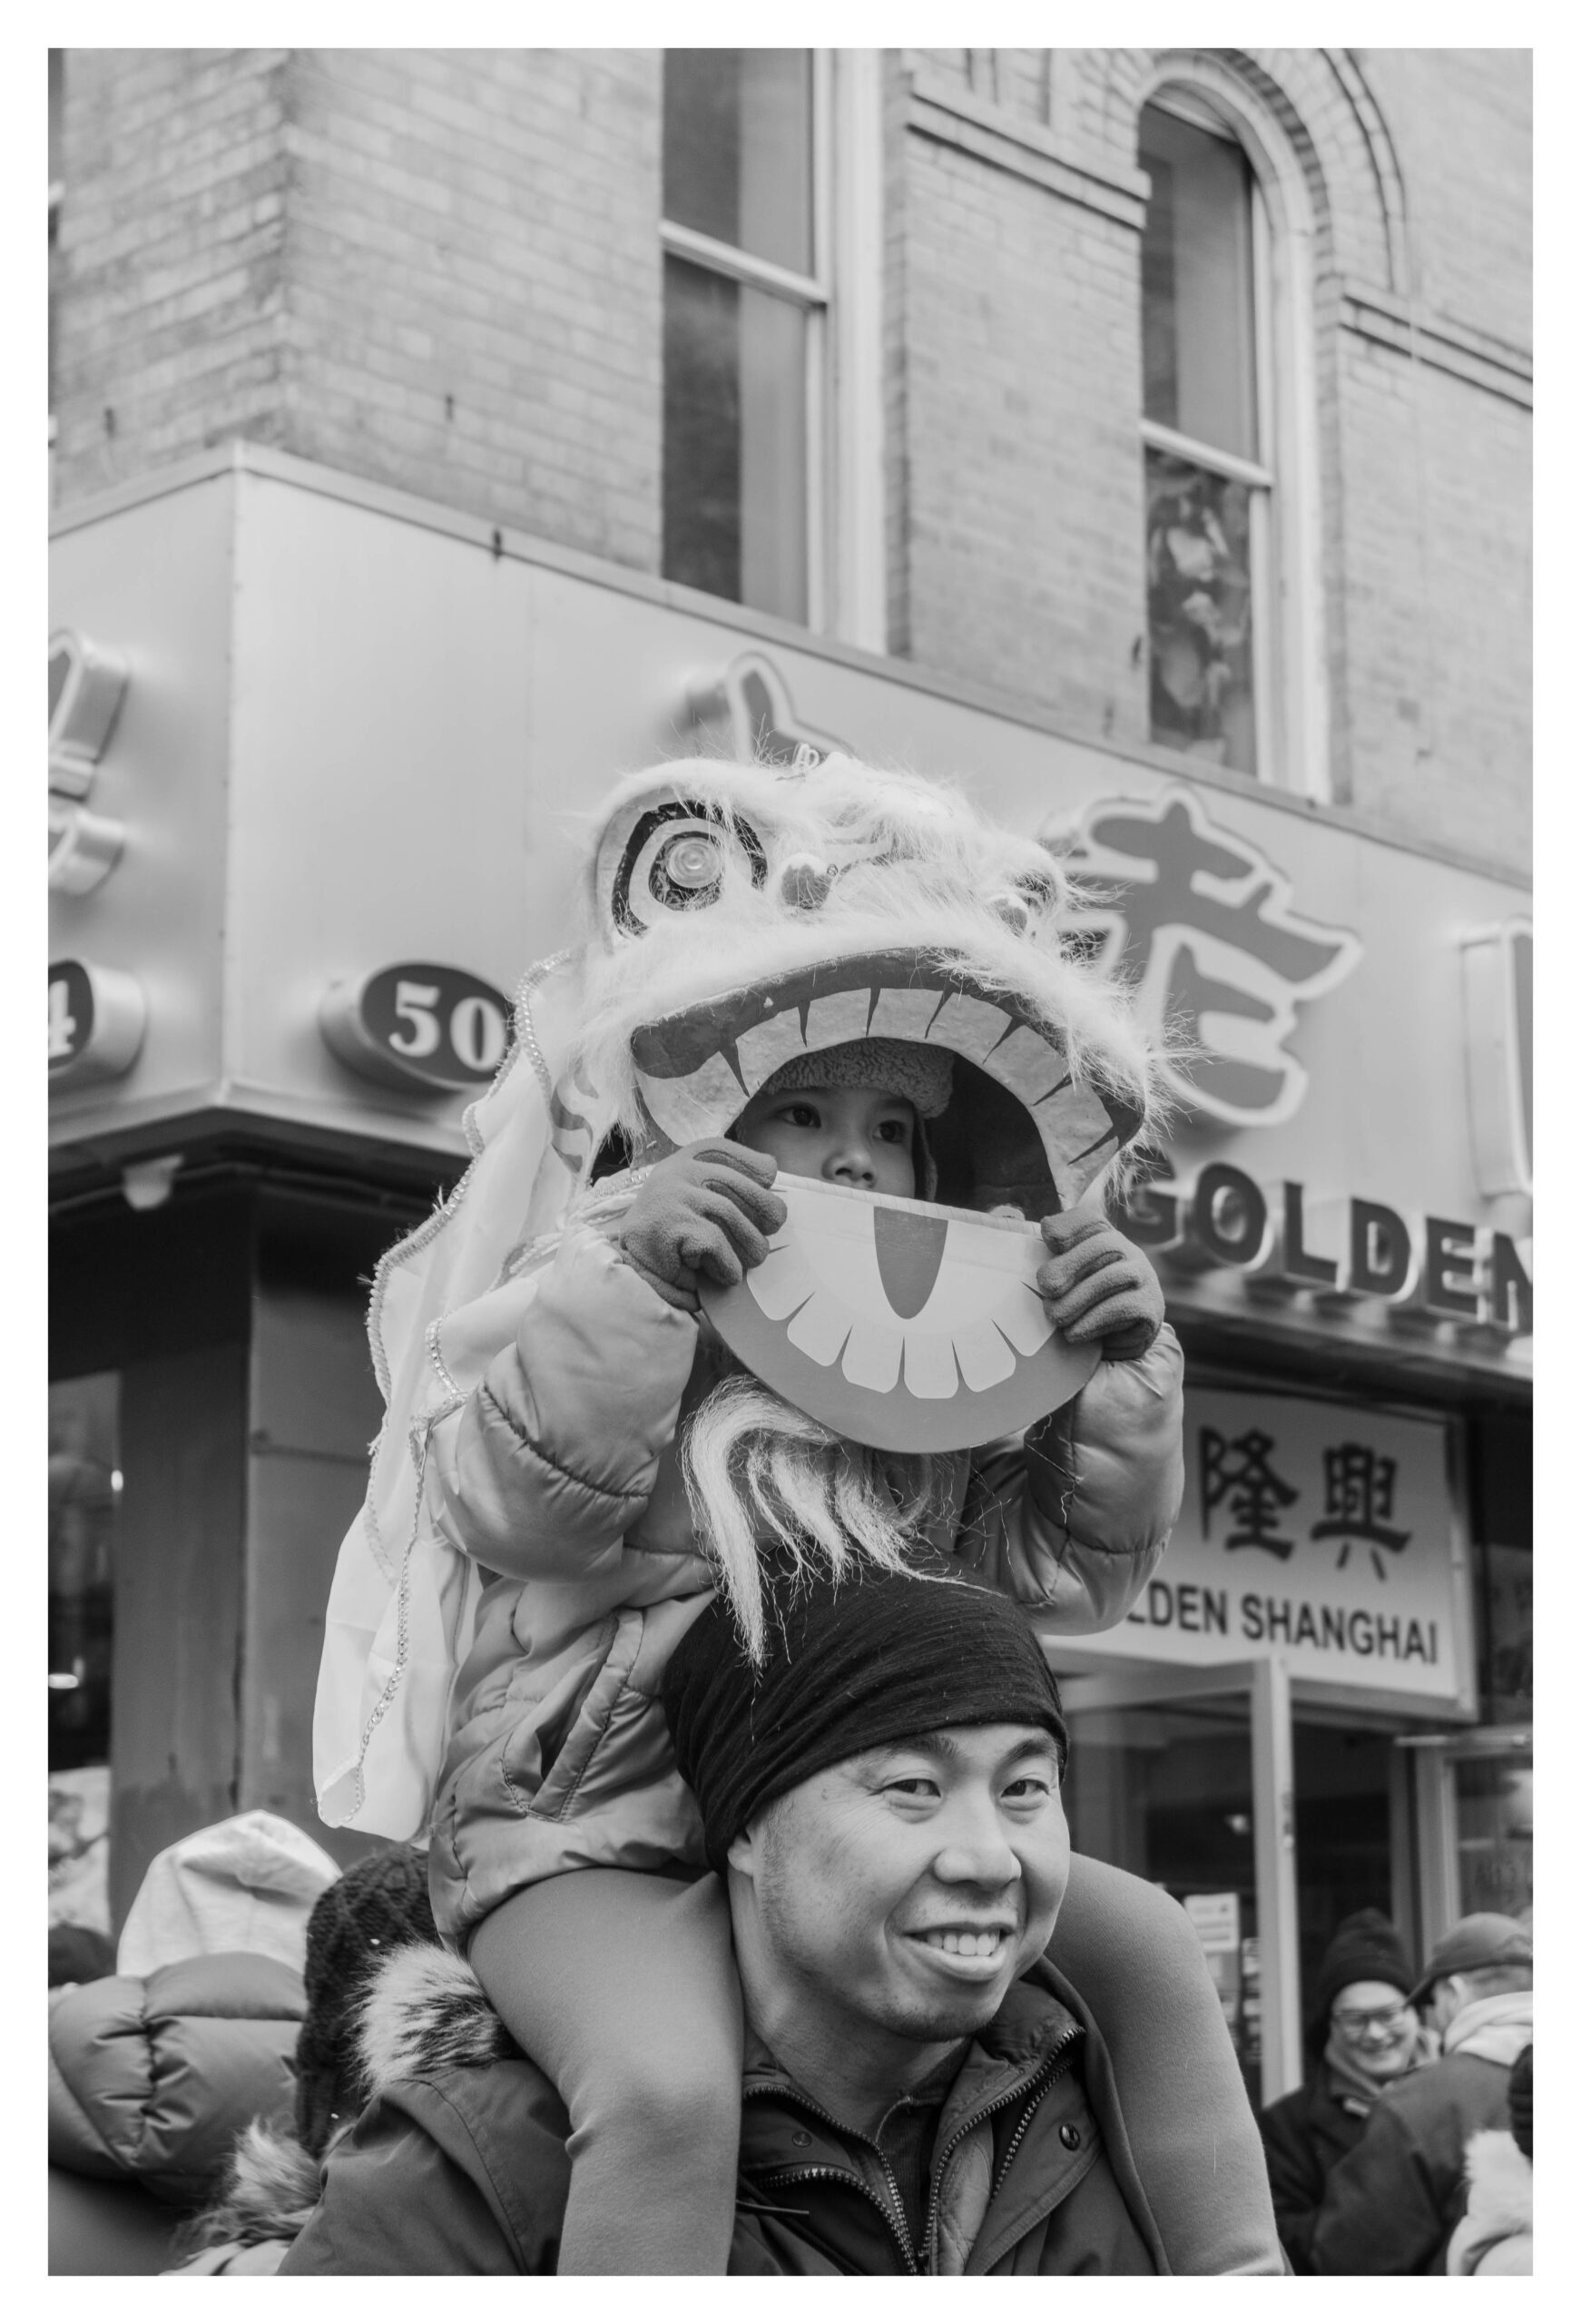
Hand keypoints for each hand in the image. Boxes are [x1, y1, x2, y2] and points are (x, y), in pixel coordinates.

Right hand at [620, 1140, 786, 1305]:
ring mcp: (671, 1195)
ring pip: (731, 1215)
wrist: (626, 1277)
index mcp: (679, 1162)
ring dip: (749, 1246)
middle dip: (765, 1211)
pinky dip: (727, 1265)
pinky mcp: (668, 1225)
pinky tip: (722, 1274)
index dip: (751, 1162)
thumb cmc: (669, 1243)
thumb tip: (771, 1170)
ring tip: (748, 1263)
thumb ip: (723, 1187)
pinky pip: (715, 1243)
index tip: (769, 1177)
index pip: (720, 1149)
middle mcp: (674, 1172)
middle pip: (739, 1183)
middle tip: (768, 1236)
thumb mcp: (692, 1204)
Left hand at [1036, 1213, 1163, 1360]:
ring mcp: (1144, 1278)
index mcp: (1105, 1238)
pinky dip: (1092, 1321)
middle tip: (1046, 1286)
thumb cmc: (1082, 1303)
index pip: (1090, 1220)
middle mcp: (1129, 1252)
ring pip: (1112, 1278)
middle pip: (1104, 1246)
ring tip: (1054, 1317)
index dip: (1068, 1226)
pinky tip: (1073, 1333)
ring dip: (1077, 1299)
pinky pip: (1123, 1309)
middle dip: (1070, 1265)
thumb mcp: (1066, 1278)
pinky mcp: (1150, 1307)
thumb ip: (1051, 1261)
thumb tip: (1030, 1234)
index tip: (1047, 1239)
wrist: (1118, 1340)